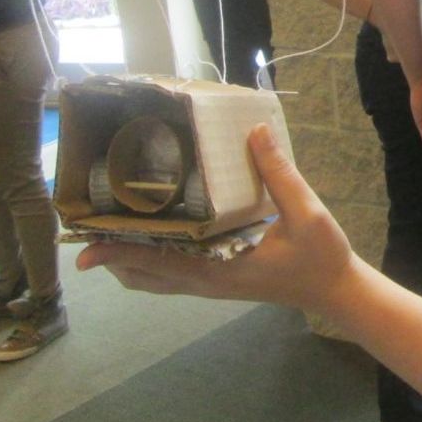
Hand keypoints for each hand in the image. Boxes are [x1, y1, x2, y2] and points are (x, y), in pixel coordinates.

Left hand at [76, 124, 355, 311]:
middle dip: (113, 257)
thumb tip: (254, 131)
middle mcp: (206, 280)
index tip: (85, 249)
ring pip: (155, 279)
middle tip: (88, 226)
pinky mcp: (218, 278)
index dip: (119, 255)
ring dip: (128, 260)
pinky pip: (172, 274)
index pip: (156, 263)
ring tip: (109, 228)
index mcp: (219, 269)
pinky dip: (151, 258)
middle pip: (143, 277)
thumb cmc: (320, 257)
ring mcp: (211, 283)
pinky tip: (155, 231)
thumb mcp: (306, 212)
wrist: (337, 291)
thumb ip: (279, 173)